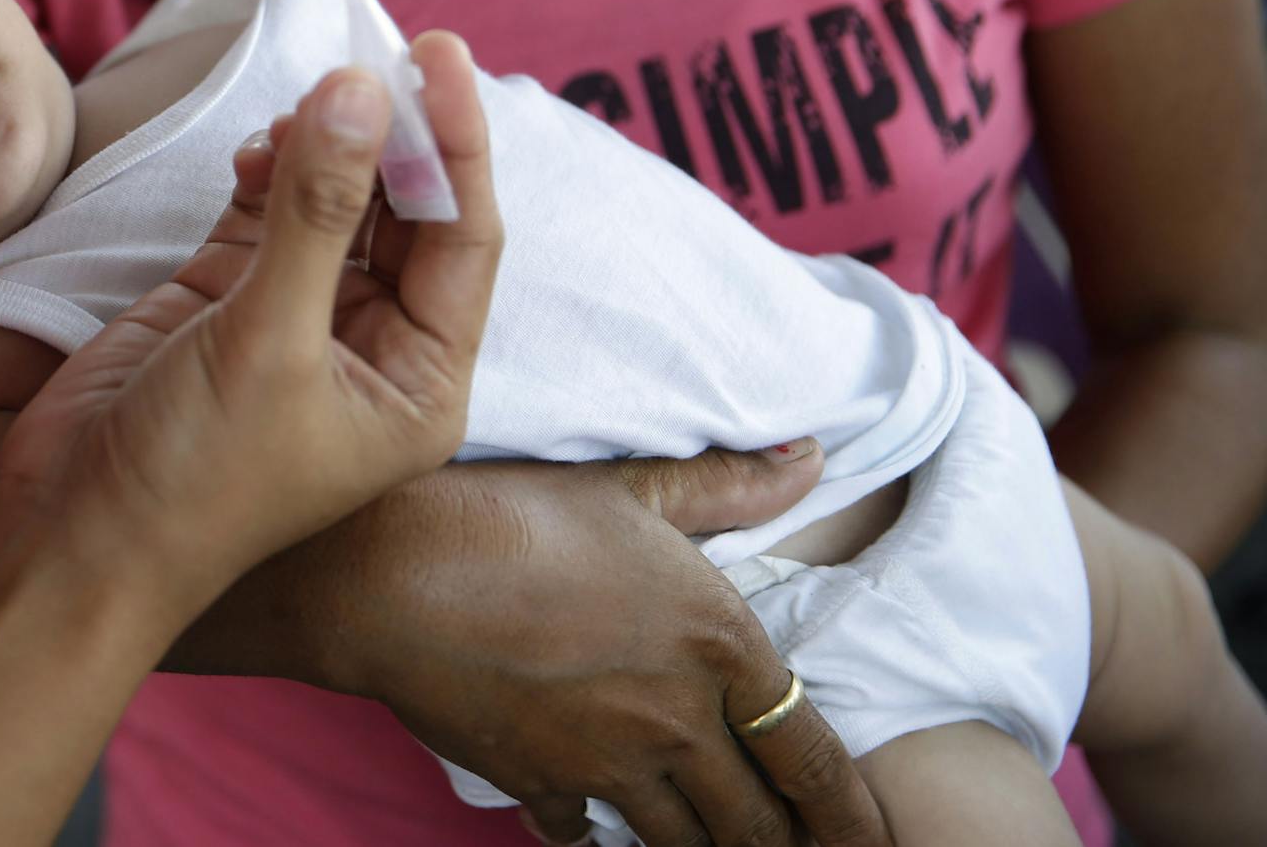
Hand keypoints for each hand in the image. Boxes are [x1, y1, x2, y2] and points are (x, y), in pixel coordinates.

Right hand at [0, 34, 502, 615]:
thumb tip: (360, 92)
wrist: (74, 536)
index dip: (456, 142)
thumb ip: (318, 211)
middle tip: (368, 47)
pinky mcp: (228, 295)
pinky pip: (271, 208)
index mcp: (420, 381)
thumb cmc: (196, 477)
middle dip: (390, 132)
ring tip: (301, 104)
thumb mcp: (269, 341)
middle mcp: (372, 345)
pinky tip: (256, 151)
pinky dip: (267, 169)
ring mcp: (297, 315)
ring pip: (337, 200)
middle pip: (407, 210)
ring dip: (324, 144)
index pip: (463, 237)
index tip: (436, 54)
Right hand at [191, 128, 888, 846]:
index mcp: (719, 642)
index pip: (815, 755)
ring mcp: (605, 764)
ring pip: (683, 846)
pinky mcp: (534, 783)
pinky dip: (598, 839)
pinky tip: (600, 832)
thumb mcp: (629, 487)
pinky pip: (582, 835)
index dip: (856, 817)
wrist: (390, 569)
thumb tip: (812, 459)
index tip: (876, 846)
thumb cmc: (511, 511)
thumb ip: (725, 486)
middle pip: (760, 827)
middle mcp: (678, 720)